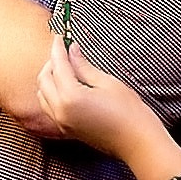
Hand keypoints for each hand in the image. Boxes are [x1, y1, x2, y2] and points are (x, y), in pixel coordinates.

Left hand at [32, 37, 164, 156]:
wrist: (137, 143)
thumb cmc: (128, 112)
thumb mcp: (107, 83)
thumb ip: (84, 67)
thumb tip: (72, 51)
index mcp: (70, 97)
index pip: (58, 66)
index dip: (58, 48)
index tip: (60, 36)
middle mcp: (60, 111)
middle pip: (44, 79)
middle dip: (52, 62)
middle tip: (65, 50)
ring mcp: (61, 122)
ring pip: (42, 94)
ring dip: (49, 78)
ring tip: (66, 66)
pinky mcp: (66, 129)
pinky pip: (49, 107)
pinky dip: (51, 92)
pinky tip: (66, 85)